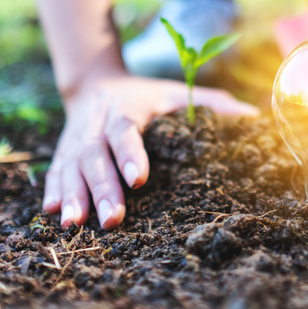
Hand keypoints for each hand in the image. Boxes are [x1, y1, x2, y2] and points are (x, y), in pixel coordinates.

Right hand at [43, 72, 257, 228]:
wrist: (96, 83)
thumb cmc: (146, 94)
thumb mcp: (177, 93)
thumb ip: (212, 104)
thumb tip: (254, 118)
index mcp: (125, 109)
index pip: (125, 130)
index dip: (130, 153)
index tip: (139, 179)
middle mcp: (96, 124)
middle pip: (95, 155)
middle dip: (103, 188)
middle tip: (113, 219)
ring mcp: (76, 138)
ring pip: (71, 167)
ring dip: (73, 195)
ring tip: (75, 224)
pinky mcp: (64, 150)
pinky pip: (55, 171)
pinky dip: (53, 191)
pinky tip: (53, 214)